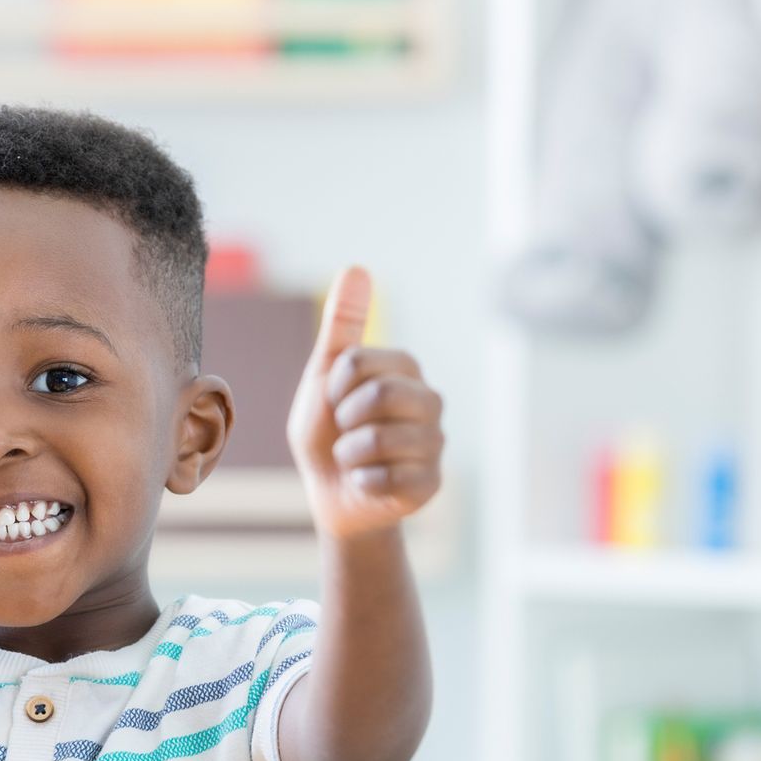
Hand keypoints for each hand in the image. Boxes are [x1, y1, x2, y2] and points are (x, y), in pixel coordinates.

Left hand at [286, 267, 444, 539]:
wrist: (332, 494)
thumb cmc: (328, 431)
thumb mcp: (325, 375)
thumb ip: (343, 325)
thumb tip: (356, 267)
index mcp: (406, 368)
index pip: (360, 362)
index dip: (334, 387)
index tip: (334, 401)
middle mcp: (429, 401)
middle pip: (380, 394)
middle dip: (344, 418)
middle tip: (345, 431)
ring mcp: (435, 443)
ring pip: (379, 440)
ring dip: (348, 454)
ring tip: (354, 458)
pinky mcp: (431, 483)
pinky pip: (386, 479)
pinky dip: (361, 483)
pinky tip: (367, 482)